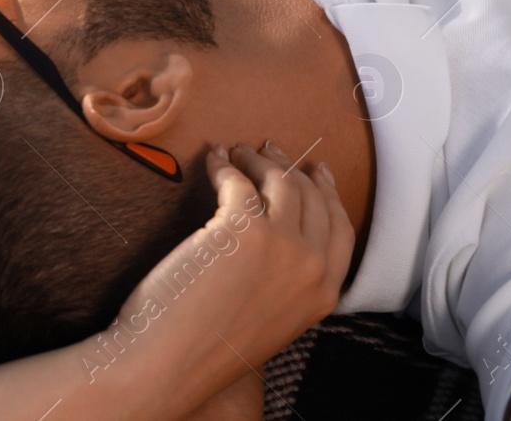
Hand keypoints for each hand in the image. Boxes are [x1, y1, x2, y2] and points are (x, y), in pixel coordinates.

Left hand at [114, 143, 352, 394]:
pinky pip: (238, 180)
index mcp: (324, 295)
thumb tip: (272, 238)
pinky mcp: (244, 229)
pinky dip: (224, 165)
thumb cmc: (205, 344)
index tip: (317, 171)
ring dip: (258, 159)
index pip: (341, 230)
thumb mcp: (269, 318)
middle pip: (313, 198)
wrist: (169, 361)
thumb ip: (284, 283)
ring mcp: (283, 246)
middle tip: (268, 149)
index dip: (329, 194)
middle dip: (291, 166)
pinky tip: (212, 159)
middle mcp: (312, 268)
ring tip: (236, 150)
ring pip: (282, 181)